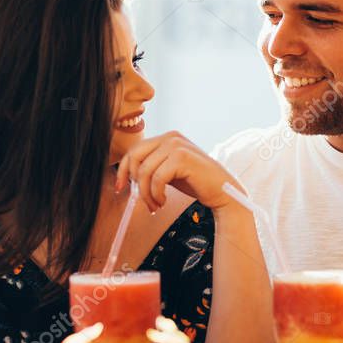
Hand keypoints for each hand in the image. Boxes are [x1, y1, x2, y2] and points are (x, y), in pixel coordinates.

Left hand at [115, 131, 243, 212]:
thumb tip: (126, 176)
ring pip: (145, 171)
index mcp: (166, 138)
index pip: (134, 150)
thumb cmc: (196, 182)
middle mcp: (171, 137)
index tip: (120, 188)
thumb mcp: (169, 171)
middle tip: (143, 201)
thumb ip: (152, 167)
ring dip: (147, 194)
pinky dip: (156, 194)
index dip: (123, 170)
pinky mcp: (182, 157)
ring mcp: (177, 145)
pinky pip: (157, 178)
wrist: (222, 191)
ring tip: (156, 205)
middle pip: (135, 158)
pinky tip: (164, 202)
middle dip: (135, 183)